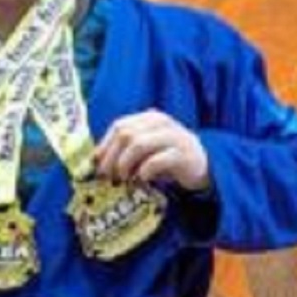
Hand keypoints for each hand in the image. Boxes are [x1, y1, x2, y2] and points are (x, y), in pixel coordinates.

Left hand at [93, 109, 210, 191]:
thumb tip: (94, 161)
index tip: (97, 166)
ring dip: (126, 164)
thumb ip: (124, 149)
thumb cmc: (167, 157)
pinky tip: (143, 179)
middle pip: (126, 134)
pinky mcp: (183, 154)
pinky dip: (144, 171)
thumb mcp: (146, 148)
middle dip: (112, 158)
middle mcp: (161, 123)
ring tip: (125, 179)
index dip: (105, 146)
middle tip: (109, 177)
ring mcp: (174, 137)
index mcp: (149, 117)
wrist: (201, 165)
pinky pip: (157, 160)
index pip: (119, 126)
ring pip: (138, 144)